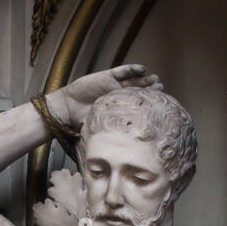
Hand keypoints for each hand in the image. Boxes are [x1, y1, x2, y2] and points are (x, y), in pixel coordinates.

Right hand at [47, 65, 162, 129]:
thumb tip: (127, 156)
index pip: (136, 104)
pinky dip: (131, 69)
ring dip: (143, 79)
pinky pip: (121, 71)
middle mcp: (117, 96)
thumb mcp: (100, 131)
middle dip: (149, 88)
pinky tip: (142, 69)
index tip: (159, 102)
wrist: (67, 110)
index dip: (146, 102)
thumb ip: (112, 138)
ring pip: (132, 80)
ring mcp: (112, 85)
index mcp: (118, 108)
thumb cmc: (81, 123)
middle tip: (160, 87)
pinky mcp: (106, 76)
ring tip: (155, 78)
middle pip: (137, 90)